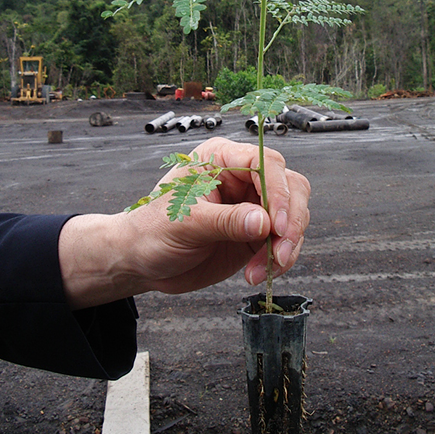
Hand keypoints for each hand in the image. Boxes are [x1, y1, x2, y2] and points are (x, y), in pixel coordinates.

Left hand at [57, 137, 310, 308]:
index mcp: (221, 160)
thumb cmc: (151, 231)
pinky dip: (279, 259)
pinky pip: (283, 241)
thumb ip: (226, 221)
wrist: (141, 261)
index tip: (279, 225)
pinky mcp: (256, 233)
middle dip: (291, 222)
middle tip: (280, 251)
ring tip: (265, 269)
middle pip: (290, 187)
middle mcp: (242, 178)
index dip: (279, 192)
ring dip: (287, 245)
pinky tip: (258, 274)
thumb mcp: (185, 223)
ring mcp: (252, 206)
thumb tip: (264, 222)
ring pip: (293, 215)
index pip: (266, 164)